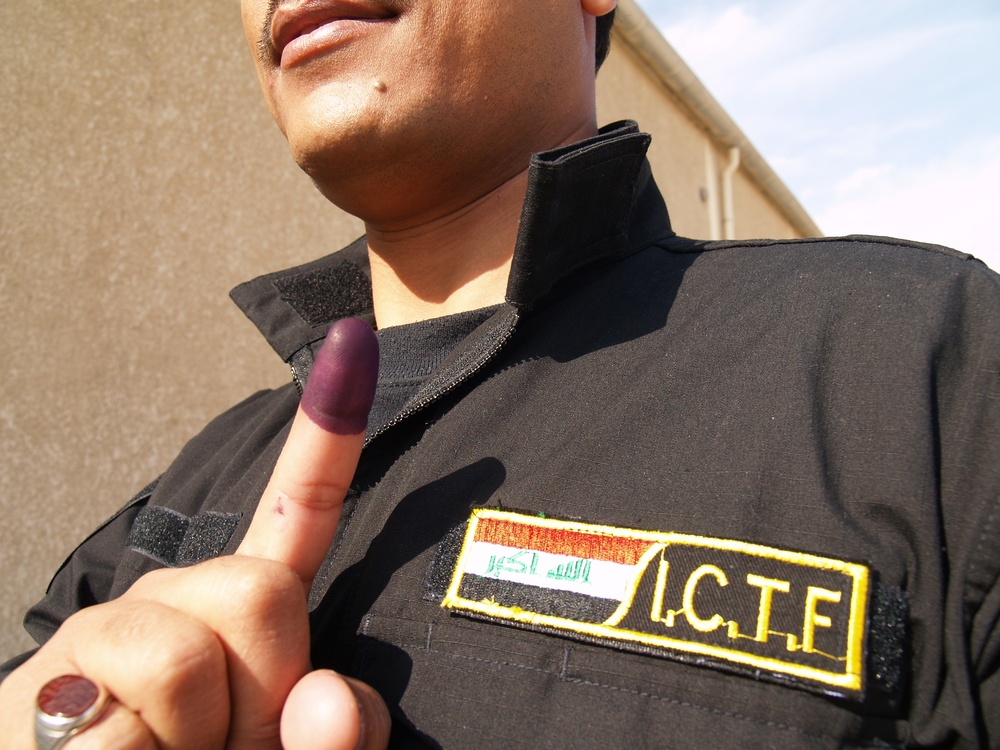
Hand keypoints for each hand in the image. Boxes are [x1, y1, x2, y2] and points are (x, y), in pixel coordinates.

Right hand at [0, 318, 389, 749]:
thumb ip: (335, 739)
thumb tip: (327, 696)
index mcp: (240, 618)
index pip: (296, 518)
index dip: (328, 435)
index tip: (357, 344)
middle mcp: (174, 601)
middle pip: (263, 587)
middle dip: (265, 685)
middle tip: (223, 743)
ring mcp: (108, 631)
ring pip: (197, 648)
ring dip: (206, 734)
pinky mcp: (47, 675)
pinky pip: (137, 693)